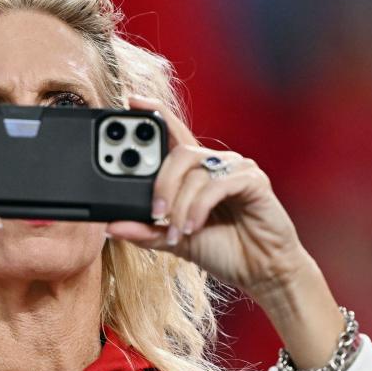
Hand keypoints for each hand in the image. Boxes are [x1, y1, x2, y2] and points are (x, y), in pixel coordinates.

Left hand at [105, 95, 310, 301]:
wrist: (259, 270)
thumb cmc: (221, 250)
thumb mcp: (173, 240)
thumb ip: (145, 231)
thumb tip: (112, 225)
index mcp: (195, 172)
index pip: (172, 134)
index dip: (154, 113)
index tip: (131, 100)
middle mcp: (215, 164)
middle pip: (179, 153)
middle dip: (160, 184)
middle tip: (154, 213)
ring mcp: (236, 169)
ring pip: (195, 172)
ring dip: (180, 205)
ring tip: (176, 231)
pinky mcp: (253, 181)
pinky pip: (218, 185)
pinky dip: (199, 207)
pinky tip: (194, 227)